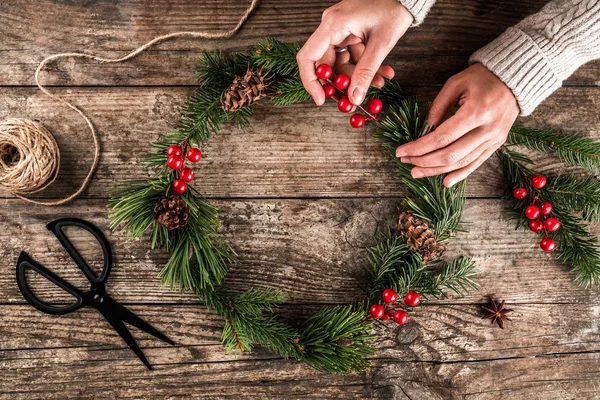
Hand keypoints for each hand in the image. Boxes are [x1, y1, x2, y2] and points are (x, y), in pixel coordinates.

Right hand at [296, 0, 413, 105]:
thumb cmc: (393, 9)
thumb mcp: (381, 44)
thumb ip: (366, 72)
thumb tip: (355, 98)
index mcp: (333, 24)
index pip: (308, 57)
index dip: (311, 82)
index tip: (322, 99)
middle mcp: (331, 26)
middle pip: (326, 64)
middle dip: (342, 83)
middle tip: (353, 99)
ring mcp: (340, 29)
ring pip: (341, 63)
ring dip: (359, 76)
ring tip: (380, 82)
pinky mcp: (349, 32)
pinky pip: (351, 55)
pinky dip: (364, 66)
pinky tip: (382, 72)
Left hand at [395, 63, 519, 186]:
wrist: (516, 79)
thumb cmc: (483, 78)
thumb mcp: (456, 83)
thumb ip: (438, 107)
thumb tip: (426, 130)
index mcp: (476, 112)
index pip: (441, 137)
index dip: (419, 147)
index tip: (401, 151)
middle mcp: (487, 129)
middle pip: (450, 154)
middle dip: (424, 160)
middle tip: (405, 161)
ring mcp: (494, 139)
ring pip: (461, 162)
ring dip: (437, 170)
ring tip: (417, 172)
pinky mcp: (497, 144)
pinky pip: (476, 163)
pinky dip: (460, 174)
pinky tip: (446, 182)